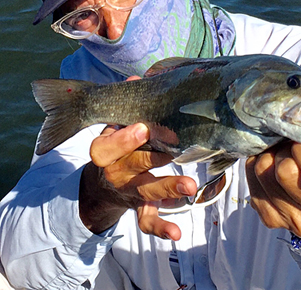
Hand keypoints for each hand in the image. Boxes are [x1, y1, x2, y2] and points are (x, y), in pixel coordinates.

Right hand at [79, 78, 196, 239]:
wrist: (101, 184)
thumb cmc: (115, 148)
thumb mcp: (113, 128)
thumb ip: (126, 106)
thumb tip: (138, 78)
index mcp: (105, 151)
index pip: (106, 146)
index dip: (123, 139)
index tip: (142, 127)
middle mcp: (115, 173)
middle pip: (129, 168)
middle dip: (149, 159)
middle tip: (171, 151)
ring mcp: (128, 192)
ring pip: (144, 192)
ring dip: (167, 189)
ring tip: (189, 185)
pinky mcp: (139, 207)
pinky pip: (147, 220)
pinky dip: (161, 227)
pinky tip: (177, 233)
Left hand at [245, 128, 300, 237]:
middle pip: (286, 172)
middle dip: (286, 151)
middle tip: (292, 147)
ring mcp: (296, 222)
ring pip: (265, 173)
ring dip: (270, 156)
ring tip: (282, 155)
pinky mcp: (271, 219)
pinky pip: (252, 180)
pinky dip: (257, 166)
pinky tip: (271, 166)